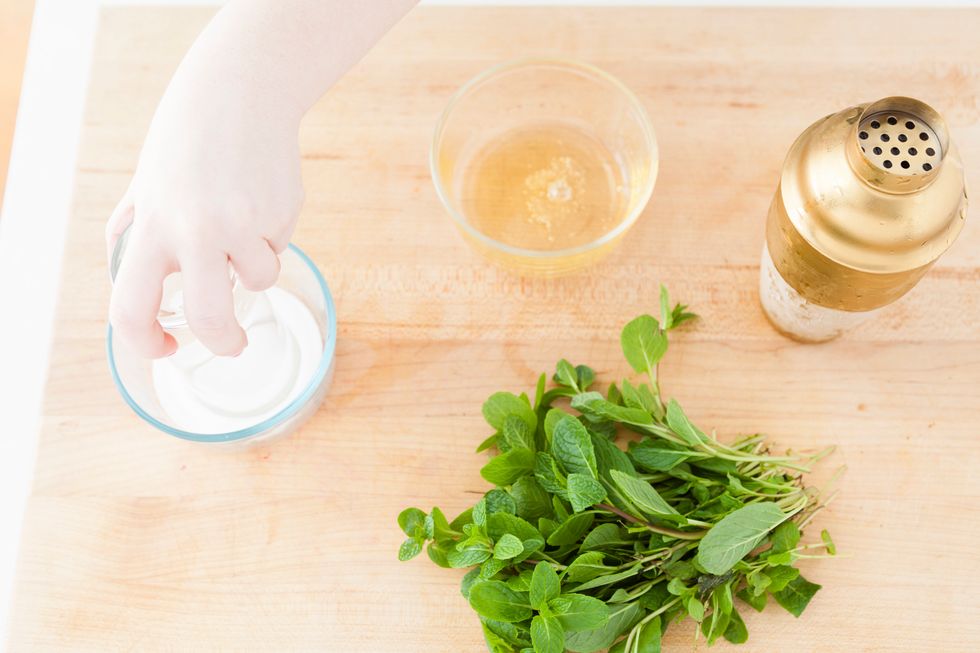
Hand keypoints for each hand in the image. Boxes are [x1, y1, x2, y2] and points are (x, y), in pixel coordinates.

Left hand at [107, 71, 303, 357]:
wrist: (241, 90)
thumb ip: (137, 230)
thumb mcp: (147, 182)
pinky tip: (261, 197)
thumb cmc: (188, 137)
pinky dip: (271, 236)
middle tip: (232, 344)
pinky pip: (278, 247)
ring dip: (255, 269)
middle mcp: (197, 228)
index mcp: (153, 224)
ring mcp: (244, 221)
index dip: (146, 342)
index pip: (132, 305)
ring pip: (259, 282)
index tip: (166, 347)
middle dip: (224, 342)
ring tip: (247, 228)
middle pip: (210, 316)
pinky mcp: (282, 211)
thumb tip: (131, 278)